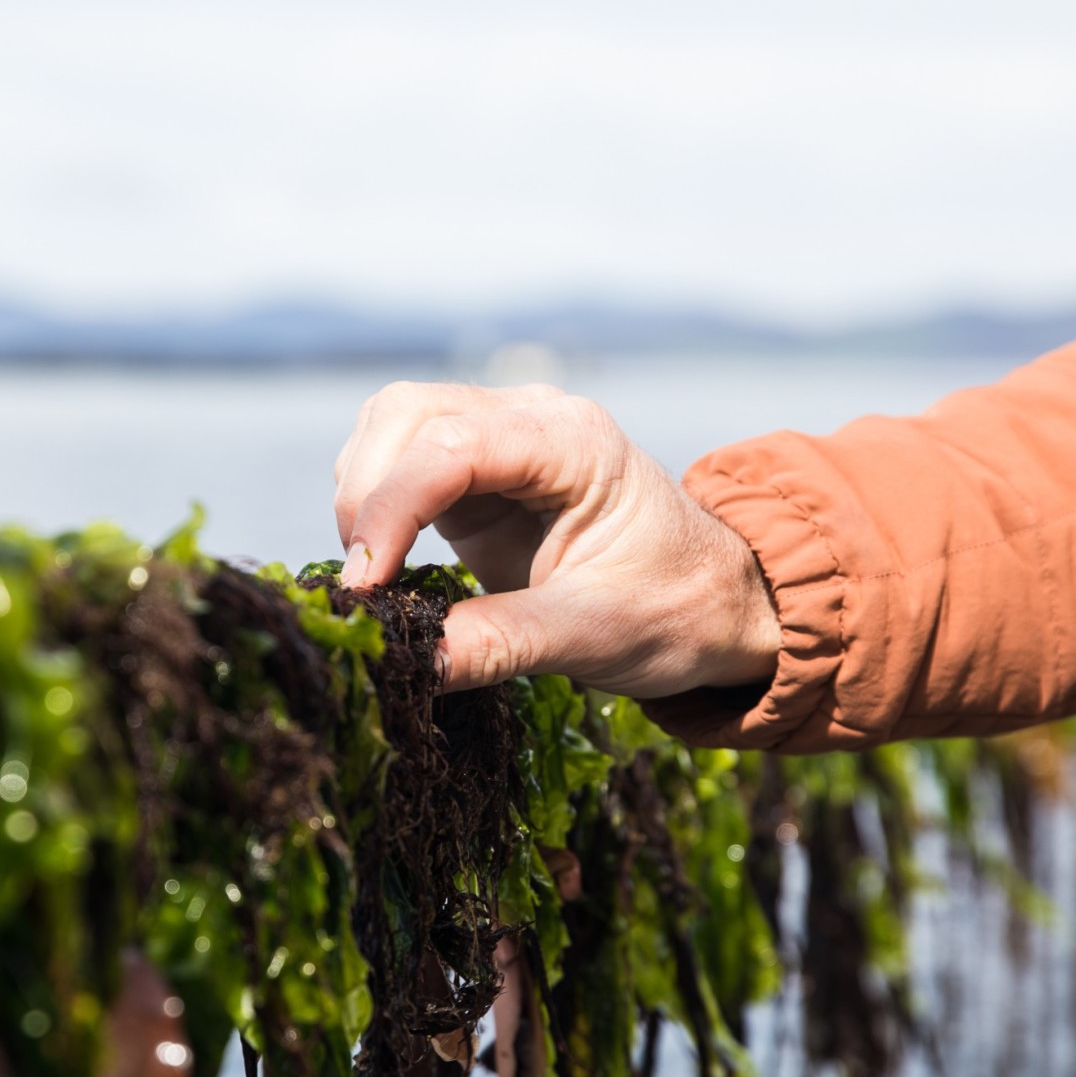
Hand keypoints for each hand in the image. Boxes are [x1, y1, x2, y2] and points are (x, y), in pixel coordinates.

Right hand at [332, 381, 778, 696]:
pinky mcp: (477, 476)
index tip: (366, 583)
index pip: (452, 444)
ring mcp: (501, 439)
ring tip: (373, 576)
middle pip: (407, 413)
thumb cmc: (673, 610)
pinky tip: (386, 565)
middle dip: (367, 491)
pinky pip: (401, 463)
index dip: (392, 507)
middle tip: (362, 582)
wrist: (713, 604)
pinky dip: (376, 505)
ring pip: (393, 427)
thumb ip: (499, 643)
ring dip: (364, 492)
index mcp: (573, 442)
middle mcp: (532, 420)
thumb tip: (411, 663)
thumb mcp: (592, 636)